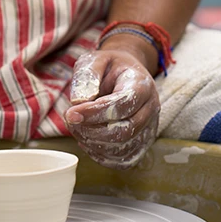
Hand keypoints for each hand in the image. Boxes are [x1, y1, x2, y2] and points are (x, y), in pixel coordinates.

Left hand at [64, 42, 159, 169]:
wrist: (125, 72)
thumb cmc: (108, 67)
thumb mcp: (94, 60)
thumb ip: (87, 77)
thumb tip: (78, 102)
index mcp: (141, 85)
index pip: (121, 105)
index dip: (93, 113)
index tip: (69, 113)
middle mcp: (151, 108)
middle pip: (124, 131)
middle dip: (91, 131)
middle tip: (70, 121)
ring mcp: (149, 128)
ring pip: (123, 149)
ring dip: (93, 144)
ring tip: (77, 129)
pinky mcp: (142, 142)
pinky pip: (125, 160)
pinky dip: (102, 157)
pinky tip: (87, 142)